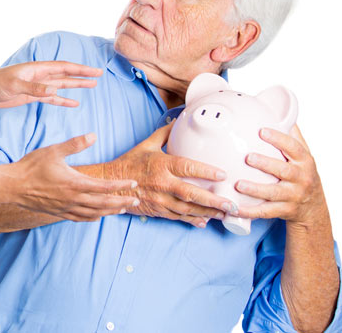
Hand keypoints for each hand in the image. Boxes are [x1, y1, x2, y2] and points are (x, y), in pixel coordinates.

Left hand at [0, 61, 101, 107]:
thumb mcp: (15, 86)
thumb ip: (34, 88)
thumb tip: (54, 90)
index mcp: (38, 69)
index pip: (64, 68)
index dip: (81, 69)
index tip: (96, 71)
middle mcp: (40, 76)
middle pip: (66, 75)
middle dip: (83, 75)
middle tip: (99, 75)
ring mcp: (37, 86)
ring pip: (61, 85)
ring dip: (76, 86)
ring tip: (92, 86)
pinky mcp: (32, 96)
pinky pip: (52, 98)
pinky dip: (63, 100)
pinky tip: (73, 103)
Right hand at [0, 133, 139, 221]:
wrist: (13, 186)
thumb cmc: (32, 166)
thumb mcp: (54, 150)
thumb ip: (75, 144)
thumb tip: (93, 135)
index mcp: (75, 183)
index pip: (104, 186)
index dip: (121, 186)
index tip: (134, 184)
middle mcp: (73, 199)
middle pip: (104, 204)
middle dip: (122, 202)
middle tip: (136, 201)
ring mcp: (66, 208)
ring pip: (94, 213)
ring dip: (111, 211)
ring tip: (123, 209)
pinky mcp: (59, 212)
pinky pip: (81, 218)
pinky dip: (93, 217)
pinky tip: (99, 216)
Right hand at [107, 122, 233, 227]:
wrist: (110, 184)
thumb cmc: (129, 163)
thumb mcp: (146, 145)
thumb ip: (164, 134)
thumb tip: (177, 121)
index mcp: (161, 165)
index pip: (187, 167)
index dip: (206, 171)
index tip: (223, 174)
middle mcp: (162, 183)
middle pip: (192, 194)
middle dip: (213, 200)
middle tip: (231, 204)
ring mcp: (160, 199)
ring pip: (187, 209)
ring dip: (207, 213)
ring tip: (224, 214)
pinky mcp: (157, 210)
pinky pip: (177, 217)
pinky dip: (191, 220)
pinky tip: (204, 221)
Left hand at [235, 125, 327, 226]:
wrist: (313, 208)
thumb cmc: (301, 174)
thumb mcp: (302, 155)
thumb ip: (292, 136)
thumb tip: (277, 110)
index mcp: (304, 161)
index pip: (293, 147)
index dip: (279, 139)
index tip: (262, 131)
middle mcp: (301, 178)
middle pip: (284, 170)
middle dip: (266, 164)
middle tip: (248, 157)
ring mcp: (294, 196)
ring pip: (274, 193)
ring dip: (255, 189)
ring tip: (239, 184)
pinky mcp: (285, 211)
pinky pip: (266, 212)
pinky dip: (250, 210)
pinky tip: (235, 207)